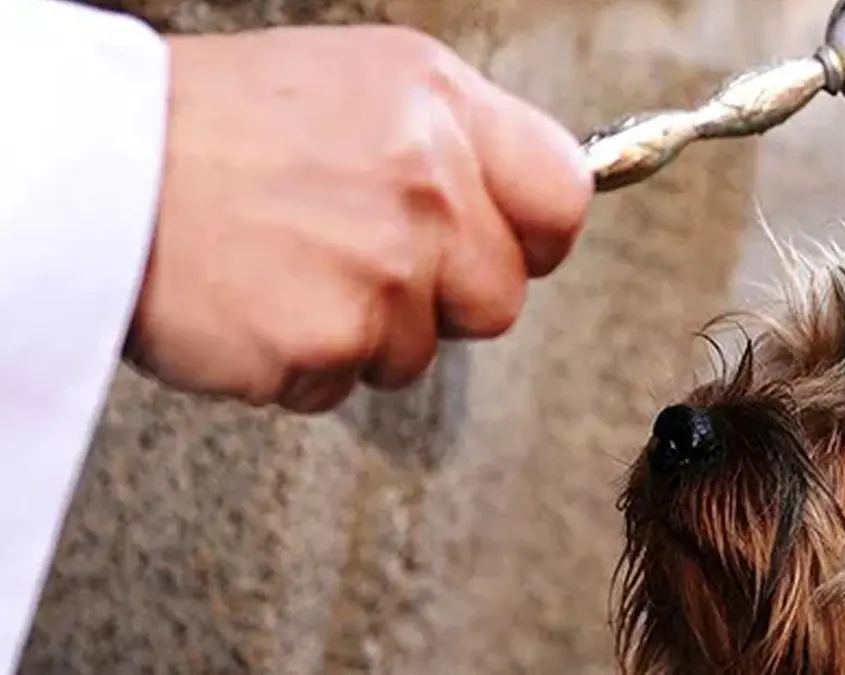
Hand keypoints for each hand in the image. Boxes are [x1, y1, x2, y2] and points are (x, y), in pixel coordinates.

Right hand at [124, 25, 590, 412]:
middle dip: (443, 298)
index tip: (505, 246)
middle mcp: (427, 186)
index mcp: (442, 106)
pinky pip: (346, 384)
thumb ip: (458, 143)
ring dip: (365, 332)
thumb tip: (529, 205)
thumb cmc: (218, 123)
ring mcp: (381, 270)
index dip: (533, 236)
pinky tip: (260, 303)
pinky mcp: (327, 342)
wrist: (100, 167)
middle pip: (500, 298)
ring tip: (292, 268)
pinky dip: (304, 363)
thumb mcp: (361, 85)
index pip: (563, 197)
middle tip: (365, 260)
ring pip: (420, 351)